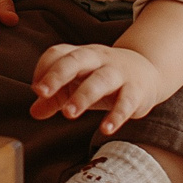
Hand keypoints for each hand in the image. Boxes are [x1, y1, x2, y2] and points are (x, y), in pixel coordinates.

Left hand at [29, 43, 174, 136]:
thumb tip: (34, 112)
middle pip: (76, 60)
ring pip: (100, 80)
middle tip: (41, 92)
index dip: (44, 69)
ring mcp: (119, 73)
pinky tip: (105, 129)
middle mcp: (98, 59)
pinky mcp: (136, 91)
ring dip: (83, 96)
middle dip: (58, 74)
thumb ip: (55, 98)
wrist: (148, 71)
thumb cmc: (103, 79)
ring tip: (69, 114)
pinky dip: (116, 115)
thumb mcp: (78, 84)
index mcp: (80, 55)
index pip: (57, 53)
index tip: (37, 90)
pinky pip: (127, 101)